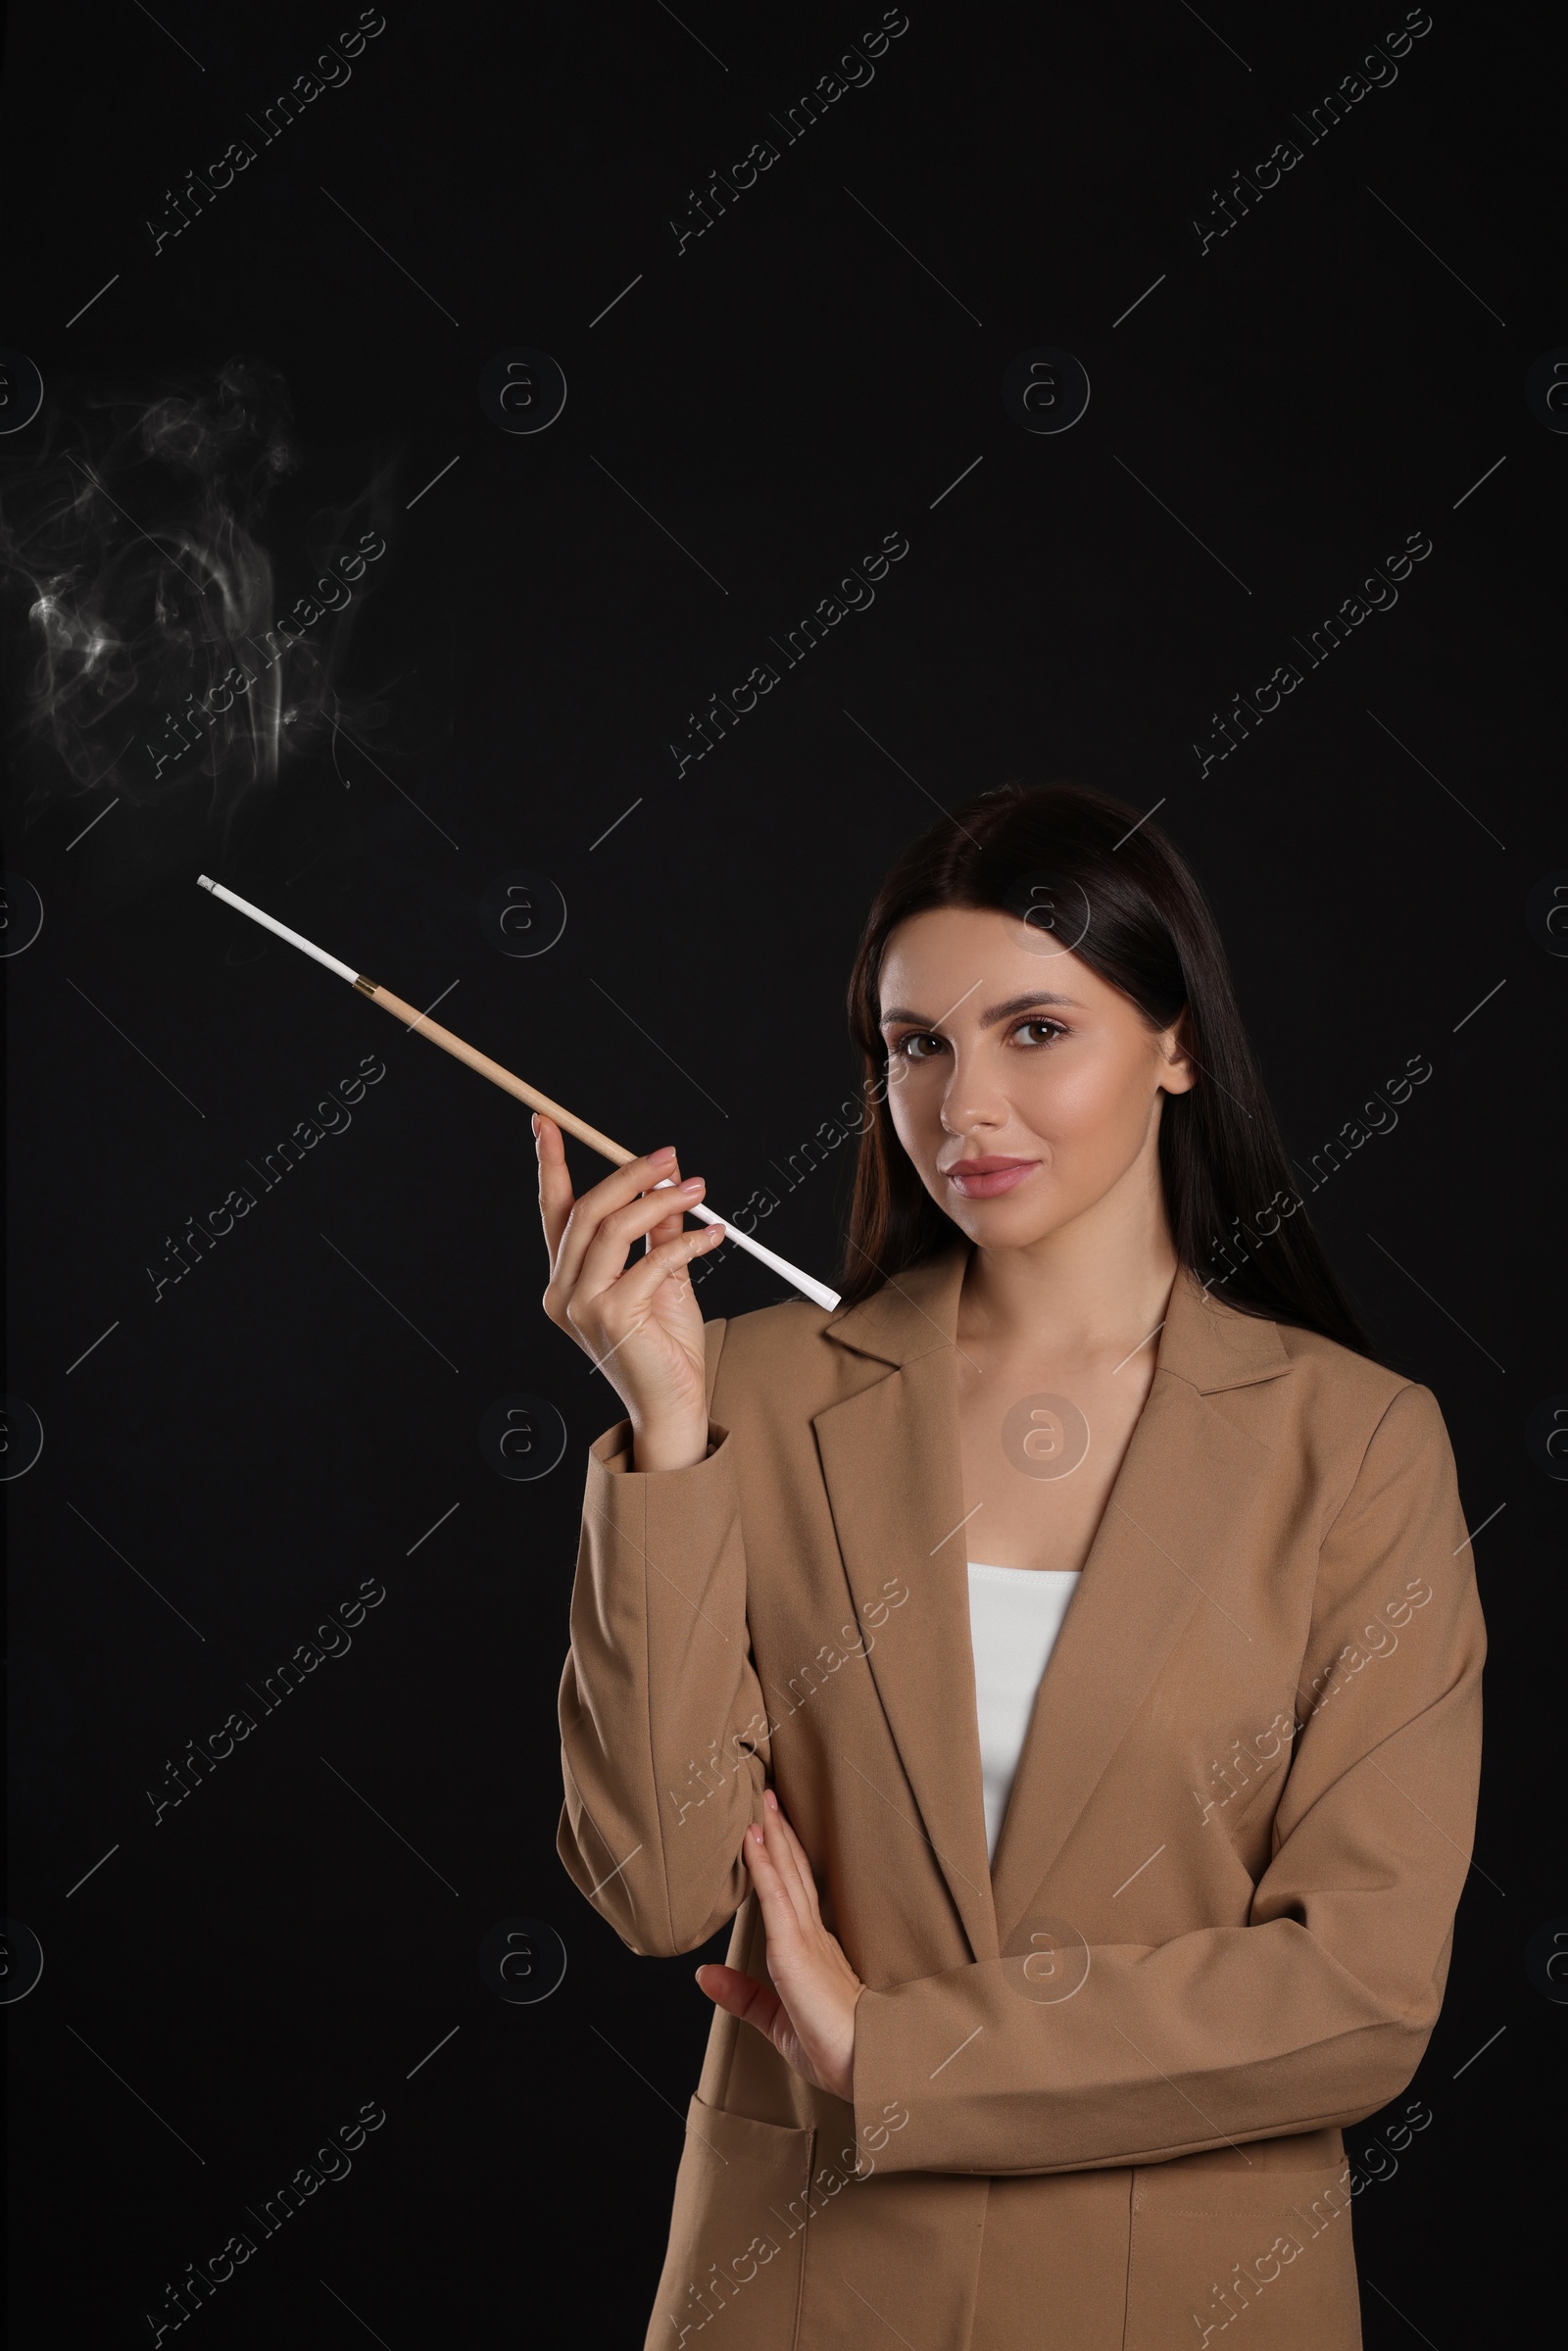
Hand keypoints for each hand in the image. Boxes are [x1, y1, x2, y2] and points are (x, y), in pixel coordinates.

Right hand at [536, 1117, 724, 1468]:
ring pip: (614, 1227)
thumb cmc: (665, 1348)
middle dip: (629, 1174)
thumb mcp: (663, 1279)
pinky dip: (688, 1242)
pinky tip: (715, 1236)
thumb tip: (667, 1183)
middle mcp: (563, 1292)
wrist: (674, 1406)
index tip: (547, 1122)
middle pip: (588, 1210)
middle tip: (670, 1156)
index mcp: (566, 1280)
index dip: (550, 1164)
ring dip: (661, 1200)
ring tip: (698, 1189)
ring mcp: (582, 1306)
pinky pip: (653, 1259)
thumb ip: (657, 1234)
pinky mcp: (612, 1316)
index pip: (554, 1211)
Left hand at [696, 1790, 862, 2102]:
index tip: (769, 1827)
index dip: (782, 1858)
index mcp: (813, 1952)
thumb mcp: (775, 2021)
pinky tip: (752, 1842)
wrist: (868, 2069)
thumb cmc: (836, 2052)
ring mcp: (806, 1940)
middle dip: (780, 1833)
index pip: (794, 1893)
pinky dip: (763, 1867)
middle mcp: (812, 1937)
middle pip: (793, 1873)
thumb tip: (705, 1974)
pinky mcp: (797, 1951)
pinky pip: (776, 1899)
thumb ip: (742, 1995)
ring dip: (772, 1836)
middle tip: (768, 1795)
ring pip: (786, 1876)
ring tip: (762, 1802)